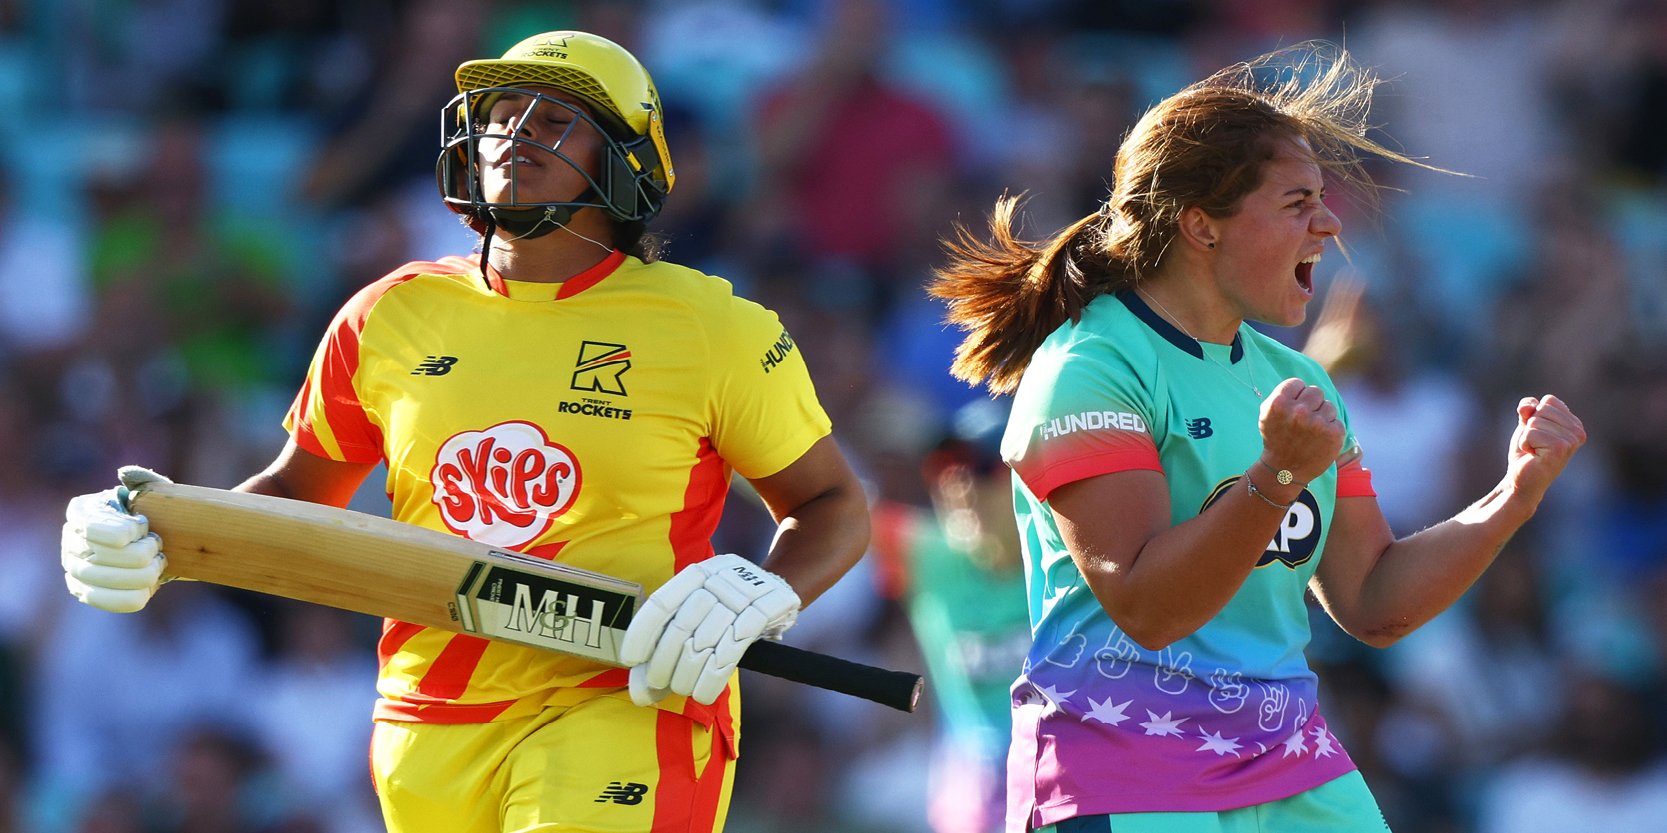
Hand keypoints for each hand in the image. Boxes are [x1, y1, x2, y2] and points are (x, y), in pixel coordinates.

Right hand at [62, 468, 173, 612]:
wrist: (149, 538)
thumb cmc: (148, 512)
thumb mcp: (146, 492)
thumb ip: (141, 481)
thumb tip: (126, 475)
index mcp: (80, 512)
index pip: (92, 526)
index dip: (125, 531)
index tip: (144, 526)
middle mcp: (70, 541)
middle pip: (105, 558)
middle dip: (143, 552)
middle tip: (157, 545)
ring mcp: (74, 569)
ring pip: (113, 581)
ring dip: (147, 572)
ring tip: (158, 561)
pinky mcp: (87, 592)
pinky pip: (116, 602)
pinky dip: (141, 593)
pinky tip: (151, 582)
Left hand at [619, 554, 799, 706]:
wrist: (780, 585)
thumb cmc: (729, 606)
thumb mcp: (700, 609)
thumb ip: (667, 645)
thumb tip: (638, 691)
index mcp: (697, 574)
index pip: (661, 604)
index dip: (642, 633)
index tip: (631, 660)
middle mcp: (718, 580)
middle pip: (681, 627)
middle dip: (663, 663)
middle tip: (658, 683)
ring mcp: (745, 594)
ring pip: (706, 643)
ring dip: (687, 675)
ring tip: (681, 689)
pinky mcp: (768, 609)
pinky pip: (733, 652)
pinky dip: (713, 679)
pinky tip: (703, 694)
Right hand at [1258, 379, 1346, 486]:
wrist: (1285, 471)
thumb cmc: (1276, 439)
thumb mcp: (1267, 415)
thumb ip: (1282, 395)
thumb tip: (1302, 385)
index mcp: (1279, 404)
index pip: (1297, 383)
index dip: (1296, 395)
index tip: (1293, 408)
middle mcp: (1298, 411)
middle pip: (1315, 391)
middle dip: (1311, 404)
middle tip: (1304, 420)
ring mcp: (1317, 423)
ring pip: (1328, 405)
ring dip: (1322, 416)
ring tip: (1312, 431)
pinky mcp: (1334, 433)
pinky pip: (1336, 420)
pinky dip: (1330, 429)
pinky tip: (1320, 440)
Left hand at [1504, 395, 1585, 500]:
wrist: (1521, 479)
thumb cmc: (1526, 452)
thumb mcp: (1526, 424)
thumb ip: (1528, 408)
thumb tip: (1527, 407)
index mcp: (1575, 424)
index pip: (1549, 401)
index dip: (1534, 415)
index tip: (1538, 434)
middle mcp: (1578, 432)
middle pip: (1542, 409)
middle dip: (1530, 426)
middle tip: (1536, 445)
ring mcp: (1571, 441)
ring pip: (1535, 421)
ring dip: (1527, 437)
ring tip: (1535, 451)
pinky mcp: (1559, 448)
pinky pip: (1530, 433)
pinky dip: (1524, 443)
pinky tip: (1533, 456)